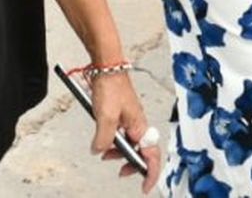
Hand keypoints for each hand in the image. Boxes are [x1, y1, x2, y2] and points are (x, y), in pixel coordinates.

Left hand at [91, 73, 161, 192]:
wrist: (107, 66)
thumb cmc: (111, 85)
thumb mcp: (105, 117)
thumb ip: (103, 138)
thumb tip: (99, 150)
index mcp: (140, 126)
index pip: (151, 156)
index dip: (150, 174)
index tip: (145, 186)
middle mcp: (138, 123)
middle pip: (142, 151)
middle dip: (131, 164)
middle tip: (120, 171)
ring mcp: (130, 118)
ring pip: (130, 143)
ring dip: (118, 152)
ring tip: (105, 154)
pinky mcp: (121, 113)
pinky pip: (121, 133)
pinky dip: (113, 140)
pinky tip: (103, 139)